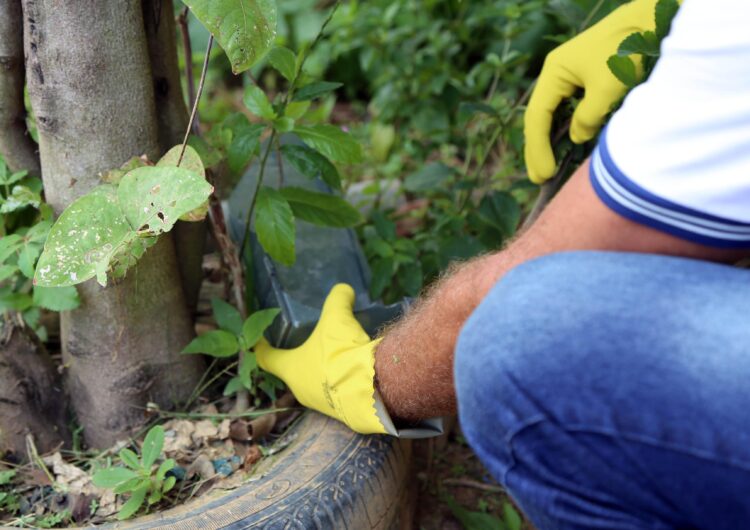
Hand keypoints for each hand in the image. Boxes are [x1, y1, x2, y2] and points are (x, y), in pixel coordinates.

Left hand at [256, 284, 390, 433]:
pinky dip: (339, 377)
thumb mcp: (338, 319)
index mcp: (290, 369)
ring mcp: (321, 403)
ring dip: (320, 368)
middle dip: (297, 356)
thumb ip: (337, 300)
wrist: (372, 389)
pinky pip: (336, 389)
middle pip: (292, 370)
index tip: (259, 339)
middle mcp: (300, 390)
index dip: (262, 346)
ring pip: (314, 381)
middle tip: (304, 339)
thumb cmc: (341, 354)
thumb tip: (343, 290)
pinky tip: (351, 364)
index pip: (267, 358)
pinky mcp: (342, 409)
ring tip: (331, 350)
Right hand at [524, 0, 664, 183]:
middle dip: (537, 150)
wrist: (653, 20)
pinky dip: (564, 130)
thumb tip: (576, 137)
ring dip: (549, 142)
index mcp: (554, 72)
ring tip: (548, 169)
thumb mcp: (607, 88)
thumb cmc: (629, 50)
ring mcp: (570, 76)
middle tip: (538, 179)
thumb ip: (588, 117)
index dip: (538, 149)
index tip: (544, 174)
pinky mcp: (586, 79)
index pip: (537, 117)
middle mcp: (557, 74)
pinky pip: (567, 110)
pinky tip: (566, 147)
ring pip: (552, 115)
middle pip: (539, 118)